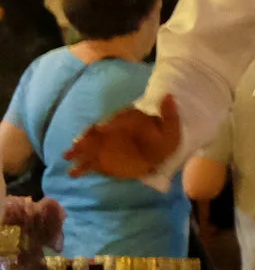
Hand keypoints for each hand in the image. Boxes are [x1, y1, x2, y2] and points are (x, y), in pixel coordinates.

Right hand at [65, 99, 180, 179]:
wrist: (158, 156)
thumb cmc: (163, 141)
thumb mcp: (171, 129)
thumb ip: (169, 114)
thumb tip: (169, 96)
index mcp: (124, 123)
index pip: (111, 122)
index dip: (105, 125)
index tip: (100, 129)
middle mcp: (109, 134)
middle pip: (93, 135)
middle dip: (85, 138)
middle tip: (78, 143)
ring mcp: (103, 149)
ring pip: (86, 149)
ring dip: (77, 152)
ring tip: (68, 156)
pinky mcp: (102, 163)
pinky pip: (88, 165)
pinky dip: (80, 169)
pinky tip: (73, 173)